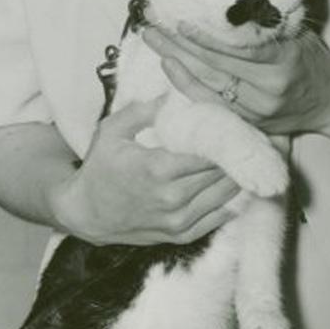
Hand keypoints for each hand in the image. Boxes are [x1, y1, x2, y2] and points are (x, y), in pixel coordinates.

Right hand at [51, 98, 239, 245]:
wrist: (85, 213)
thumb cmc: (99, 168)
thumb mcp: (113, 131)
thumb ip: (144, 110)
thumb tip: (173, 93)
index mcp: (158, 169)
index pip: (209, 152)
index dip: (225, 138)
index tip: (233, 125)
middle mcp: (173, 197)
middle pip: (221, 172)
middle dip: (234, 155)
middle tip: (244, 139)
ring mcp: (178, 220)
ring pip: (224, 195)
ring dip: (236, 176)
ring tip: (243, 158)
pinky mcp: (180, 235)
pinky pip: (217, 218)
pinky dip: (229, 201)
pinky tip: (234, 185)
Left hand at [141, 23, 329, 136]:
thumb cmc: (314, 60)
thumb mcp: (297, 35)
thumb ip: (264, 28)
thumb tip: (226, 9)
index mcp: (283, 62)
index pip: (237, 50)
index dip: (206, 38)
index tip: (181, 24)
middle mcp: (268, 89)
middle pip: (215, 67)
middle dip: (179, 47)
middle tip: (152, 30)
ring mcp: (258, 111)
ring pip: (209, 87)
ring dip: (178, 65)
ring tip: (155, 45)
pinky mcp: (250, 123)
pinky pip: (214, 104)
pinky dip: (190, 86)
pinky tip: (172, 70)